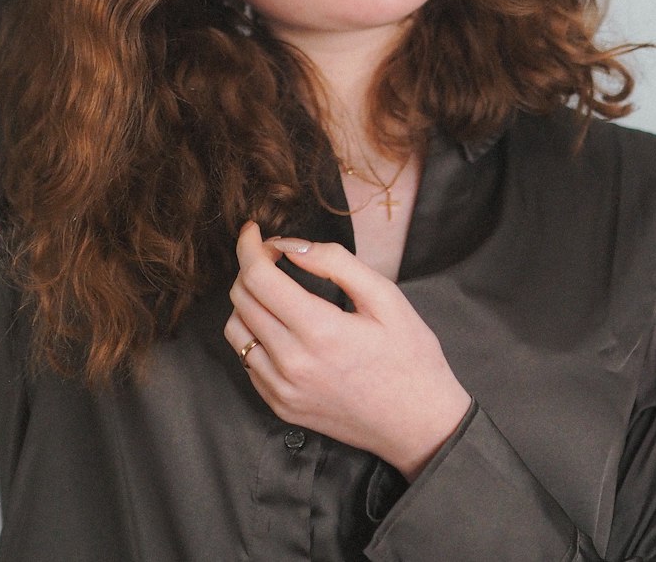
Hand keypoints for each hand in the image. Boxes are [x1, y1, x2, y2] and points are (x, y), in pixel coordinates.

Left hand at [224, 222, 471, 480]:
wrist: (419, 425)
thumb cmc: (409, 356)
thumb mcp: (385, 296)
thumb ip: (335, 262)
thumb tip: (290, 245)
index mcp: (319, 331)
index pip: (257, 277)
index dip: (250, 246)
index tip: (255, 231)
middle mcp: (292, 364)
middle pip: (241, 299)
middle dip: (250, 267)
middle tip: (275, 258)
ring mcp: (283, 390)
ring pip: (236, 331)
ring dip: (247, 301)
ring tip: (274, 291)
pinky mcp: (281, 407)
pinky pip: (247, 361)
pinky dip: (254, 335)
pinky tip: (279, 326)